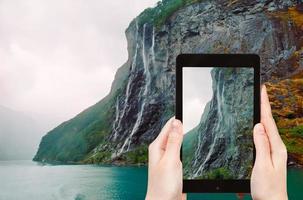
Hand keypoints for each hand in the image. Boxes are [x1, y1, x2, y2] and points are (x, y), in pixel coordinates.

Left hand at [145, 118, 185, 199]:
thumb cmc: (163, 186)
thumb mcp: (171, 160)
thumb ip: (174, 141)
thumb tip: (177, 122)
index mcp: (158, 147)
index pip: (168, 126)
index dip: (178, 117)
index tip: (185, 107)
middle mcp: (162, 151)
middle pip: (174, 133)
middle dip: (182, 125)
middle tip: (192, 115)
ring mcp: (169, 159)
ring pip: (178, 142)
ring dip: (184, 136)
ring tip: (192, 125)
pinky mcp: (175, 166)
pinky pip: (181, 152)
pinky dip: (186, 147)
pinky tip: (191, 145)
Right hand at [251, 85, 287, 199]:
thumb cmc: (267, 187)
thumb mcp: (262, 165)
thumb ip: (261, 144)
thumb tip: (258, 126)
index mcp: (276, 147)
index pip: (268, 121)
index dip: (265, 104)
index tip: (262, 90)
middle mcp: (276, 147)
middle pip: (268, 122)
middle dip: (264, 105)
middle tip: (260, 92)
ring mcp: (273, 151)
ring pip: (266, 128)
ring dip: (262, 114)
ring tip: (258, 104)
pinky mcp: (268, 156)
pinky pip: (264, 137)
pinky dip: (260, 127)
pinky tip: (257, 125)